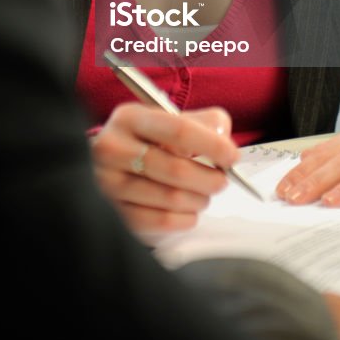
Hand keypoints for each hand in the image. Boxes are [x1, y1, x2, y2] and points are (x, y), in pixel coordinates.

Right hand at [90, 102, 237, 232]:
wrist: (107, 165)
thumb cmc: (146, 141)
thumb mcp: (167, 119)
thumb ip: (202, 121)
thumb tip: (225, 137)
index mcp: (130, 118)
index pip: (179, 130)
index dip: (212, 145)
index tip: (232, 156)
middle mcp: (113, 148)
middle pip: (176, 169)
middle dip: (209, 178)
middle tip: (222, 181)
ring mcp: (109, 183)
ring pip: (171, 198)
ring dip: (198, 200)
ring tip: (203, 195)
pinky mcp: (114, 212)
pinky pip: (160, 221)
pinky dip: (185, 219)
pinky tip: (189, 210)